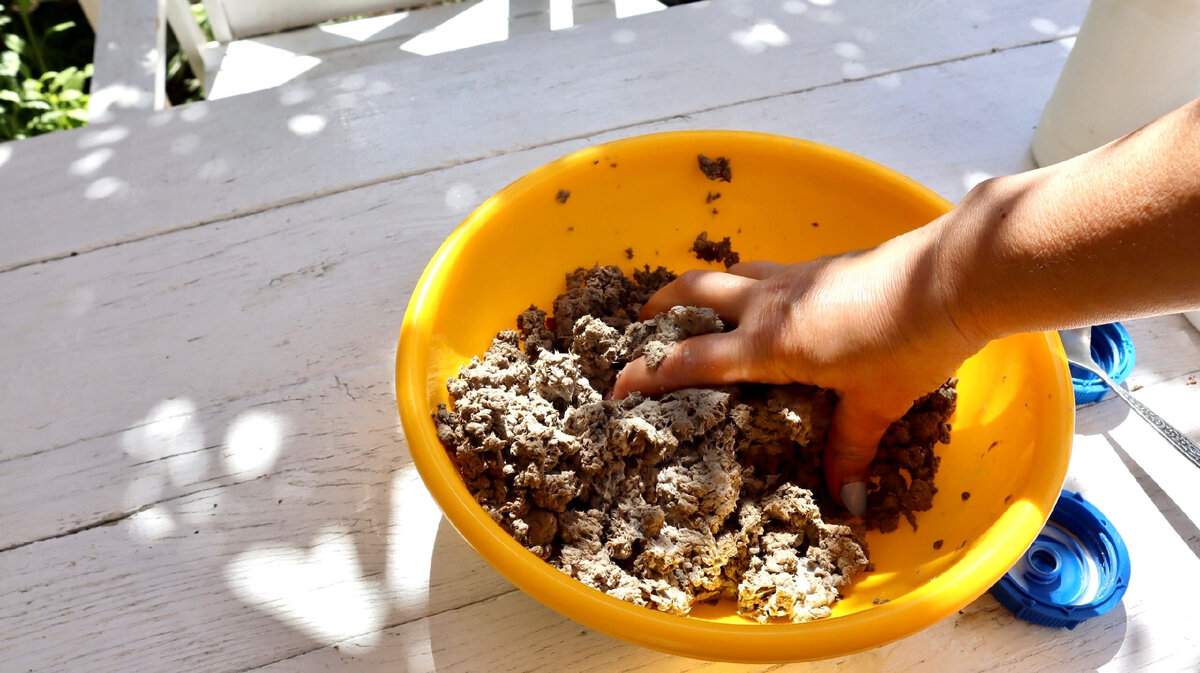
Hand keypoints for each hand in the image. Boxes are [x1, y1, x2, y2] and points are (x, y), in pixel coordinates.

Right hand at [611, 224, 980, 513]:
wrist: (952, 278)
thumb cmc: (910, 345)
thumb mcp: (875, 406)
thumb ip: (850, 450)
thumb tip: (848, 502)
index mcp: (769, 344)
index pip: (690, 360)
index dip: (648, 374)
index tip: (616, 386)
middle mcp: (769, 305)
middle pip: (693, 293)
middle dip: (660, 307)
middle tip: (644, 323)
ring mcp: (794, 278)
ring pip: (728, 273)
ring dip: (703, 288)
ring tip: (698, 307)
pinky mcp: (820, 264)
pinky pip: (765, 270)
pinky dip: (747, 283)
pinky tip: (767, 300)